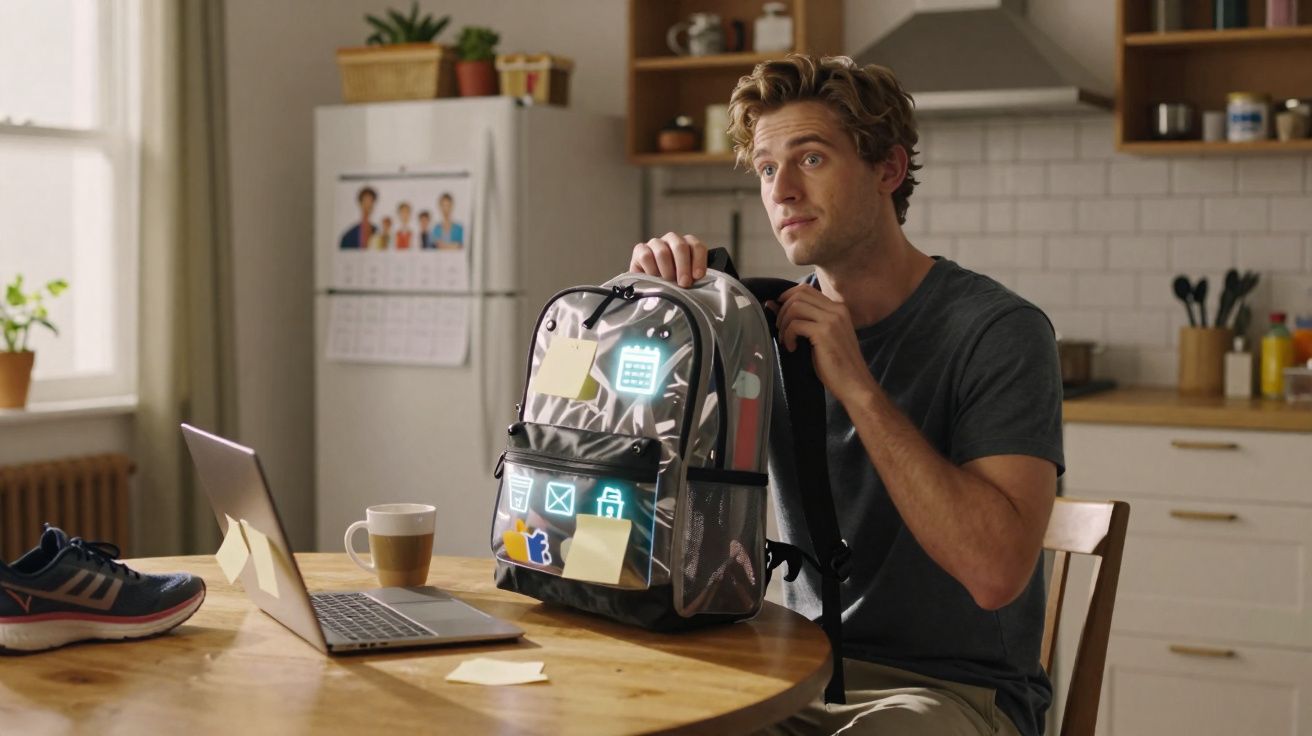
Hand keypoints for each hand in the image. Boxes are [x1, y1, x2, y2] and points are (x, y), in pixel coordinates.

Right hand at [629, 233, 707, 287]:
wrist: (651, 288)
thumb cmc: (673, 283)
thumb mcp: (687, 279)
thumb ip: (693, 276)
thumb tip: (696, 278)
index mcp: (687, 244)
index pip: (696, 246)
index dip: (698, 261)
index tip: (698, 276)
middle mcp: (672, 240)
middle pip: (680, 246)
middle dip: (683, 267)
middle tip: (684, 283)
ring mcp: (655, 243)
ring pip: (663, 252)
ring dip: (667, 271)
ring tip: (668, 283)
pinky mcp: (640, 250)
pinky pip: (646, 256)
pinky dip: (651, 270)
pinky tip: (654, 278)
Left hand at [774, 284, 876, 404]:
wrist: (855, 384)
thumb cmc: (836, 364)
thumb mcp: (819, 337)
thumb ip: (803, 319)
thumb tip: (772, 304)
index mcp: (838, 308)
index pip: (806, 289)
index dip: (787, 298)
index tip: (780, 314)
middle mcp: (836, 309)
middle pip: (798, 294)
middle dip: (783, 310)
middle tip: (781, 329)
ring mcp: (832, 319)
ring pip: (795, 306)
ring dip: (784, 323)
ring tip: (786, 339)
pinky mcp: (824, 332)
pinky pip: (796, 324)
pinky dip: (788, 335)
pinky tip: (793, 348)